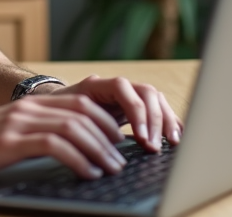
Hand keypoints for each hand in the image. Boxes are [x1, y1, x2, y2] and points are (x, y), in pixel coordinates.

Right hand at [0, 93, 131, 180]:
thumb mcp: (8, 134)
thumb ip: (34, 133)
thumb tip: (68, 148)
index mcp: (28, 105)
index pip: (80, 103)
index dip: (105, 120)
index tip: (120, 141)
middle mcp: (26, 109)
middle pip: (82, 113)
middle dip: (109, 136)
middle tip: (122, 159)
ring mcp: (18, 123)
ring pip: (73, 128)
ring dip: (99, 150)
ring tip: (112, 169)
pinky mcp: (9, 142)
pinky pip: (54, 146)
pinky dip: (78, 159)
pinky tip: (87, 173)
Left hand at [52, 75, 182, 152]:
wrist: (57, 109)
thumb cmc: (59, 115)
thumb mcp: (65, 118)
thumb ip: (80, 125)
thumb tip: (99, 147)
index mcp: (97, 85)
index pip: (123, 88)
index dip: (135, 111)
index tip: (141, 137)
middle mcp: (117, 87)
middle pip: (146, 92)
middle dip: (154, 121)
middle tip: (154, 147)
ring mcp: (129, 95)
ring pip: (156, 99)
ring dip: (165, 121)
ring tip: (171, 143)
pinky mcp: (137, 107)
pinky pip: (158, 109)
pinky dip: (168, 122)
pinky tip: (174, 137)